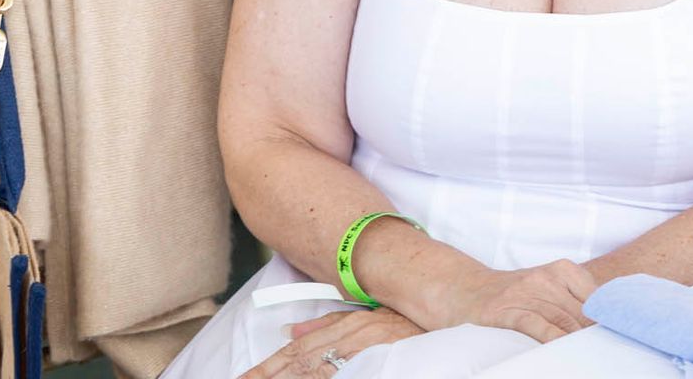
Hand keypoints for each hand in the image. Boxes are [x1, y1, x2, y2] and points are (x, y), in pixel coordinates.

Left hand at [236, 307, 422, 377]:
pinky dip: (319, 377)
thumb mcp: (365, 319)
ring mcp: (363, 353)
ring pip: (316, 370)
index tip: (246, 377)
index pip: (298, 349)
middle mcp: (350, 338)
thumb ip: (328, 325)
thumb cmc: (406, 323)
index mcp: (344, 327)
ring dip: (289, 377)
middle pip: (301, 361)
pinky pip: (343, 374)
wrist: (446, 320)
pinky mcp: (377, 362)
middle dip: (269, 374)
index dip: (269, 365)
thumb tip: (290, 329)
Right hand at [451, 259, 597, 342]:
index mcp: (562, 269)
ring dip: (576, 337)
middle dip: (592, 331)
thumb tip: (606, 321)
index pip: (594, 295)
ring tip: (589, 352)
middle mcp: (545, 278)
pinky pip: (535, 324)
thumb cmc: (519, 292)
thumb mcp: (550, 286)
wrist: (471, 289)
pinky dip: (551, 337)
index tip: (614, 331)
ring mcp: (525, 292)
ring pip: (561, 317)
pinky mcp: (506, 310)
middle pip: (579, 310)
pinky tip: (560, 347)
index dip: (605, 316)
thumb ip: (576, 299)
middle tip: (605, 347)